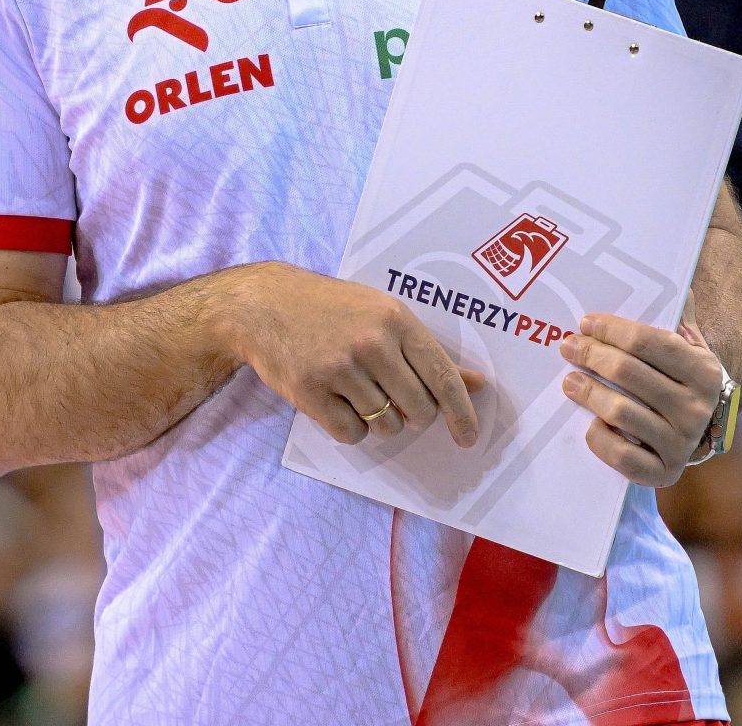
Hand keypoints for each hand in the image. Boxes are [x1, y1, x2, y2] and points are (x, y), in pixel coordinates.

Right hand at [213, 263, 482, 446]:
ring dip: (378, 421)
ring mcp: (339, 368)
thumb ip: (427, 352)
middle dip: (412, 414)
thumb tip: (477, 383)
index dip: (461, 413)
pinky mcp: (310, 391)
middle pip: (418, 410)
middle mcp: (371, 343)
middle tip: (393, 398)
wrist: (263, 305)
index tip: (468, 437)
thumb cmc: (331, 309)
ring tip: (357, 393)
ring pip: (385, 425)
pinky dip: (350, 428)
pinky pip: (351, 434)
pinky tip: (336, 403)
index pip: (442, 377)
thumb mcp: (383, 315)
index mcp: (396, 320)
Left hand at [558, 316, 724, 487]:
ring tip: (569, 381)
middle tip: (567, 347)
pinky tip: (590, 423)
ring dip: (587, 392)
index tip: (585, 323)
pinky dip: (600, 438)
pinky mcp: (663, 473)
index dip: (611, 329)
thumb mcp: (690, 351)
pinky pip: (622, 456)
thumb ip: (680, 320)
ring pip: (619, 412)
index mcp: (705, 372)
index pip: (648, 342)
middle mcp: (697, 409)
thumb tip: (680, 282)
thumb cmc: (681, 385)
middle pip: (627, 372)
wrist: (696, 438)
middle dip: (590, 354)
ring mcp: (681, 443)